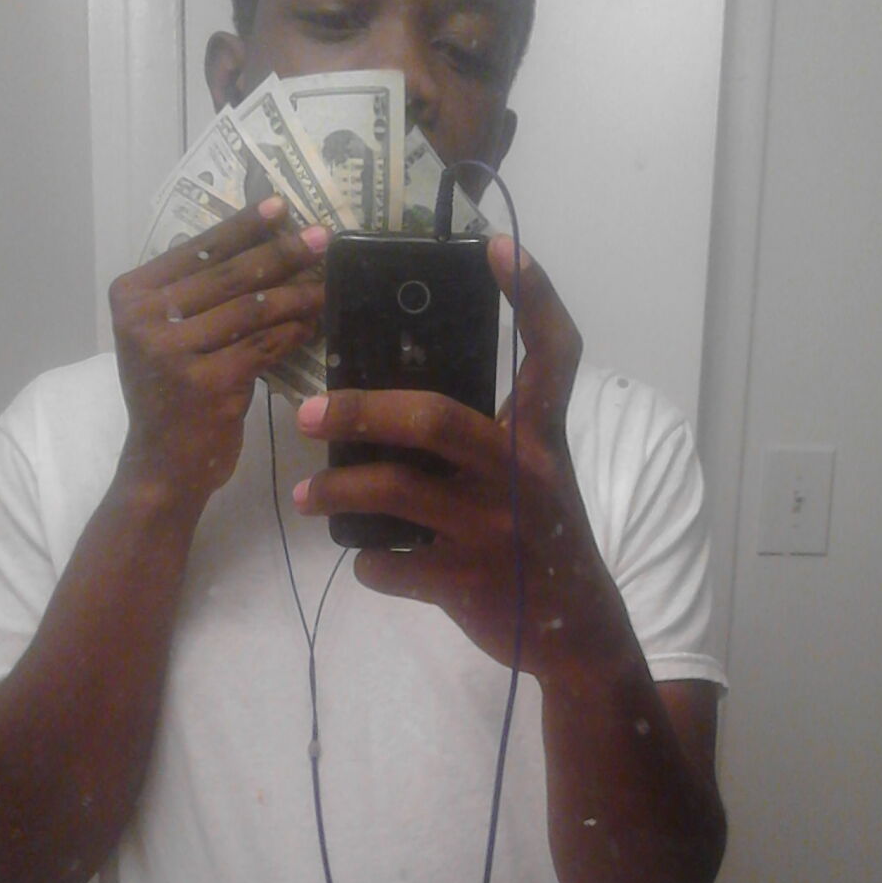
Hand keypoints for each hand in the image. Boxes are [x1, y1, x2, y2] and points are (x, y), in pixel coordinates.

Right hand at [109, 198, 328, 507]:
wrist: (162, 466)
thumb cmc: (173, 399)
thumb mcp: (167, 338)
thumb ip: (196, 296)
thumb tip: (260, 246)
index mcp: (131, 296)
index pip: (197, 249)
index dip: (243, 227)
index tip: (281, 206)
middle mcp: (145, 320)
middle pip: (228, 275)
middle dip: (280, 252)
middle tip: (320, 236)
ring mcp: (173, 353)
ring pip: (252, 309)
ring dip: (297, 293)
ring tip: (327, 280)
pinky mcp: (206, 384)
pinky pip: (263, 346)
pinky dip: (293, 332)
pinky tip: (315, 323)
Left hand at [294, 237, 626, 678]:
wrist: (576, 636)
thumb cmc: (543, 544)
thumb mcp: (534, 481)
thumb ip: (487, 441)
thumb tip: (395, 412)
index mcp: (542, 439)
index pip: (552, 353)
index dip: (531, 295)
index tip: (495, 246)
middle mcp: (522, 475)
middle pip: (433, 419)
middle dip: (361, 410)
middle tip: (310, 413)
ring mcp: (493, 530)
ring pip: (395, 492)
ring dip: (337, 493)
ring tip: (305, 498)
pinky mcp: (465, 582)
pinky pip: (389, 565)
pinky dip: (368, 564)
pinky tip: (367, 561)